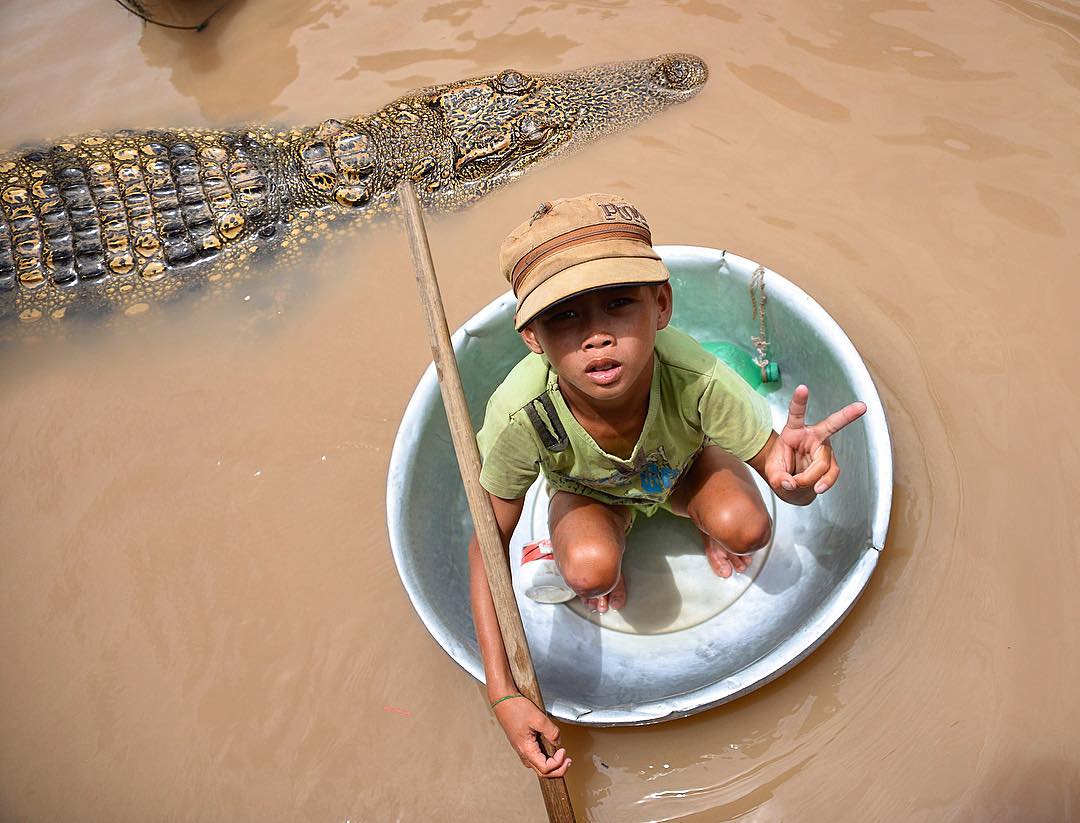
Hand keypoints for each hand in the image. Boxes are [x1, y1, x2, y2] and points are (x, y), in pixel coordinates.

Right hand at [493, 695, 571, 777]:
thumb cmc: (516, 708)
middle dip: (558, 769)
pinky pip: (534, 757)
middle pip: (542, 772)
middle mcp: (523, 752)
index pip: (545, 769)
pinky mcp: (522, 743)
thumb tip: (558, 742)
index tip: (563, 750)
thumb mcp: (538, 718)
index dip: (558, 763)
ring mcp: (521, 748)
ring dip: (552, 765)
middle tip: (568, 761)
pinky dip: (545, 758)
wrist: (502, 700)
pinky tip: (550, 750)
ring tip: (561, 757)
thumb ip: (551, 732)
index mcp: (526, 749)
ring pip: (538, 766)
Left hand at [764, 385, 865, 503]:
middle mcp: (813, 436)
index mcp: (794, 430)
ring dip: (810, 477)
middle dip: (847, 415)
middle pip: (831, 426)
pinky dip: (824, 483)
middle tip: (862, 407)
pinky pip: (831, 474)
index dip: (799, 401)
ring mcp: (824, 450)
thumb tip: (790, 483)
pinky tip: (818, 488)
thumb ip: (778, 477)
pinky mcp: (830, 464)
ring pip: (823, 463)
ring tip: (798, 483)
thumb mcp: (772, 471)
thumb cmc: (781, 469)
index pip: (796, 413)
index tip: (802, 388)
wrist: (790, 483)